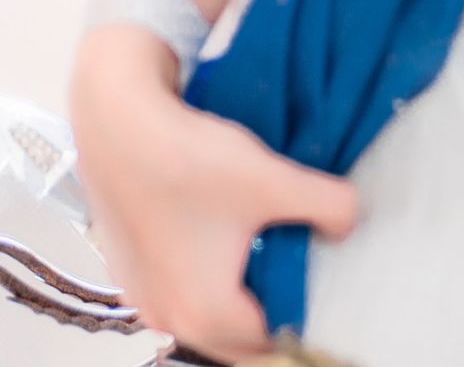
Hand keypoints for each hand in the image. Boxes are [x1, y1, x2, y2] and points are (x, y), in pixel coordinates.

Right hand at [70, 25, 360, 359]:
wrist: (116, 121)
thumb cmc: (184, 157)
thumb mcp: (274, 180)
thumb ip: (330, 207)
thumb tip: (348, 225)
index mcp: (207, 313)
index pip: (275, 342)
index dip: (305, 314)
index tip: (322, 281)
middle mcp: (169, 318)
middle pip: (238, 339)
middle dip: (271, 312)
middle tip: (299, 270)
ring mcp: (143, 298)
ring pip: (207, 318)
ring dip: (237, 297)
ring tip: (264, 251)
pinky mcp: (129, 273)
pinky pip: (180, 293)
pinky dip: (204, 280)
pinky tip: (222, 238)